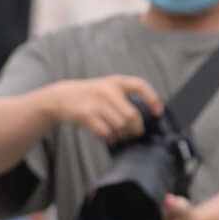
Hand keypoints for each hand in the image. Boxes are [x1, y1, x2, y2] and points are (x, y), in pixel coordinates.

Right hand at [46, 74, 161, 143]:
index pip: (140, 86)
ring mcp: (96, 102)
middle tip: (134, 133)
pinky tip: (107, 136)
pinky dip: (109, 137)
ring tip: (118, 135)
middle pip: (132, 115)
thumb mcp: (106, 88)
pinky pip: (105, 132)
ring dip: (121, 134)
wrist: (61, 97)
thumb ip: (122, 98)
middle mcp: (107, 90)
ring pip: (120, 125)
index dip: (152, 98)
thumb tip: (141, 120)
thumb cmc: (89, 95)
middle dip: (135, 128)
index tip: (157, 112)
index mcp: (115, 82)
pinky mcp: (86, 114)